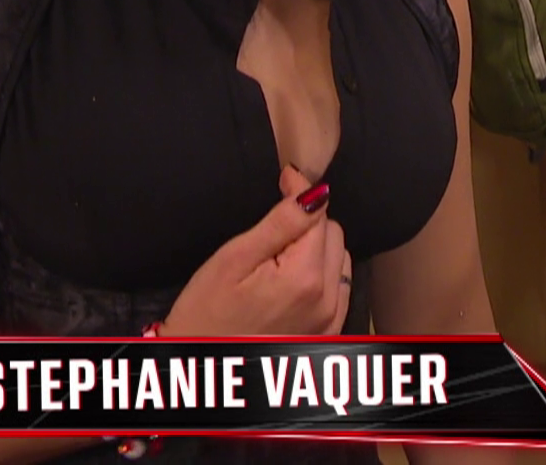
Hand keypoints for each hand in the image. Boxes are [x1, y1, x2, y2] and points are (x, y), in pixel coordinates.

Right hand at [163, 165, 352, 336]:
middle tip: (270, 233)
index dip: (300, 194)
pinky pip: (340, 287)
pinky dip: (324, 273)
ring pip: (340, 258)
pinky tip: (294, 278)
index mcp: (304, 278)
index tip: (284, 181)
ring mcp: (330, 319)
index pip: (319, 215)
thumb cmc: (206, 315)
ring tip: (278, 259)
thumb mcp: (234, 259)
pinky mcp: (328, 332)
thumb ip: (280, 223)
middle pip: (333, 235)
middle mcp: (326, 300)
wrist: (205, 366)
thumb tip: (314, 190)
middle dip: (307, 224)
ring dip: (317, 249)